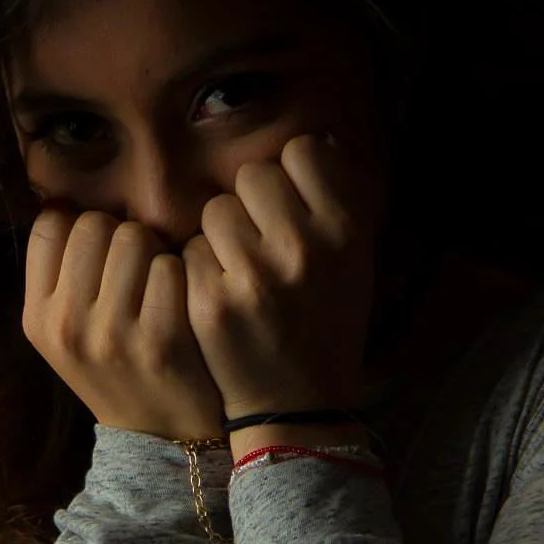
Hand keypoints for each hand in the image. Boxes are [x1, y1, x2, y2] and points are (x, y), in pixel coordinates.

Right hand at [23, 203, 226, 441]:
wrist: (164, 436)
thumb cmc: (117, 367)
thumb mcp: (67, 331)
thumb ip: (61, 272)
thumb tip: (64, 196)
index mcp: (37, 318)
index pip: (51, 223)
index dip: (82, 226)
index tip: (100, 253)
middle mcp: (66, 326)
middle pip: (94, 224)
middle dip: (121, 236)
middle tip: (136, 270)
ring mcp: (112, 334)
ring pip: (134, 236)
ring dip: (155, 251)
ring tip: (159, 284)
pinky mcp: (161, 339)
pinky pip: (171, 265)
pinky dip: (184, 273)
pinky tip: (182, 299)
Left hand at [181, 133, 379, 419]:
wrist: (297, 404)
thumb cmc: (325, 321)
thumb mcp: (353, 260)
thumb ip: (336, 198)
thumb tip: (314, 139)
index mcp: (345, 230)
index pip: (302, 150)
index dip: (290, 176)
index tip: (290, 209)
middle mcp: (303, 248)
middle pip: (253, 176)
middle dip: (251, 205)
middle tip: (262, 246)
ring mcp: (255, 276)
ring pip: (216, 210)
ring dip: (221, 236)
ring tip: (242, 274)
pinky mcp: (212, 302)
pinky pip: (190, 251)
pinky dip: (200, 271)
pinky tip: (223, 300)